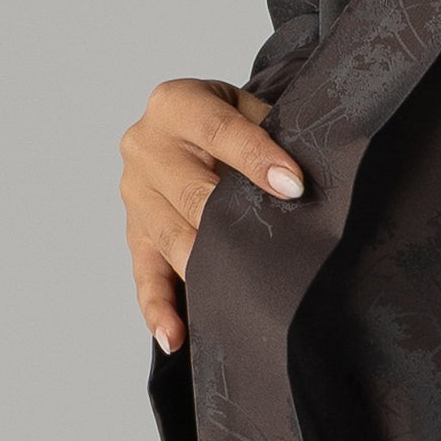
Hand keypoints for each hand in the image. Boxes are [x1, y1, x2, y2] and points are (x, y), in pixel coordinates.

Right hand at [120, 79, 300, 352]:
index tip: (295, 186)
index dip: (257, 158)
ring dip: (204, 269)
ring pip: (172, 237)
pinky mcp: (135, 234)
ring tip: (236, 298)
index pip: (219, 131)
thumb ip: (272, 132)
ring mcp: (135, 195)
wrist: (190, 129)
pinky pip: (146, 275)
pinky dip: (159, 308)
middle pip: (191, 191)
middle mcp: (145, 146)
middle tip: (273, 251)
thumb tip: (305, 182)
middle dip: (232, 222)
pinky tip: (175, 336)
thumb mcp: (250, 108)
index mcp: (175, 104)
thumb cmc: (232, 122)